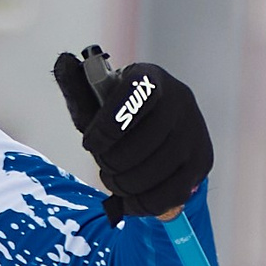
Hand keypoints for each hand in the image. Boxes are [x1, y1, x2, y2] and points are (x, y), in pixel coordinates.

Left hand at [52, 46, 213, 222]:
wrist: (156, 128)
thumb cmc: (117, 114)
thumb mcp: (93, 99)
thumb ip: (76, 85)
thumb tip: (63, 61)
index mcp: (149, 78)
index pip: (134, 96)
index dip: (108, 126)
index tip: (89, 143)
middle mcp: (180, 99)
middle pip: (142, 144)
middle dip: (111, 162)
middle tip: (102, 164)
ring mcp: (195, 131)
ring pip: (155, 172)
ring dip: (124, 184)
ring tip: (113, 179)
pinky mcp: (203, 160)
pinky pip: (172, 193)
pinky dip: (144, 203)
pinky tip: (129, 199)